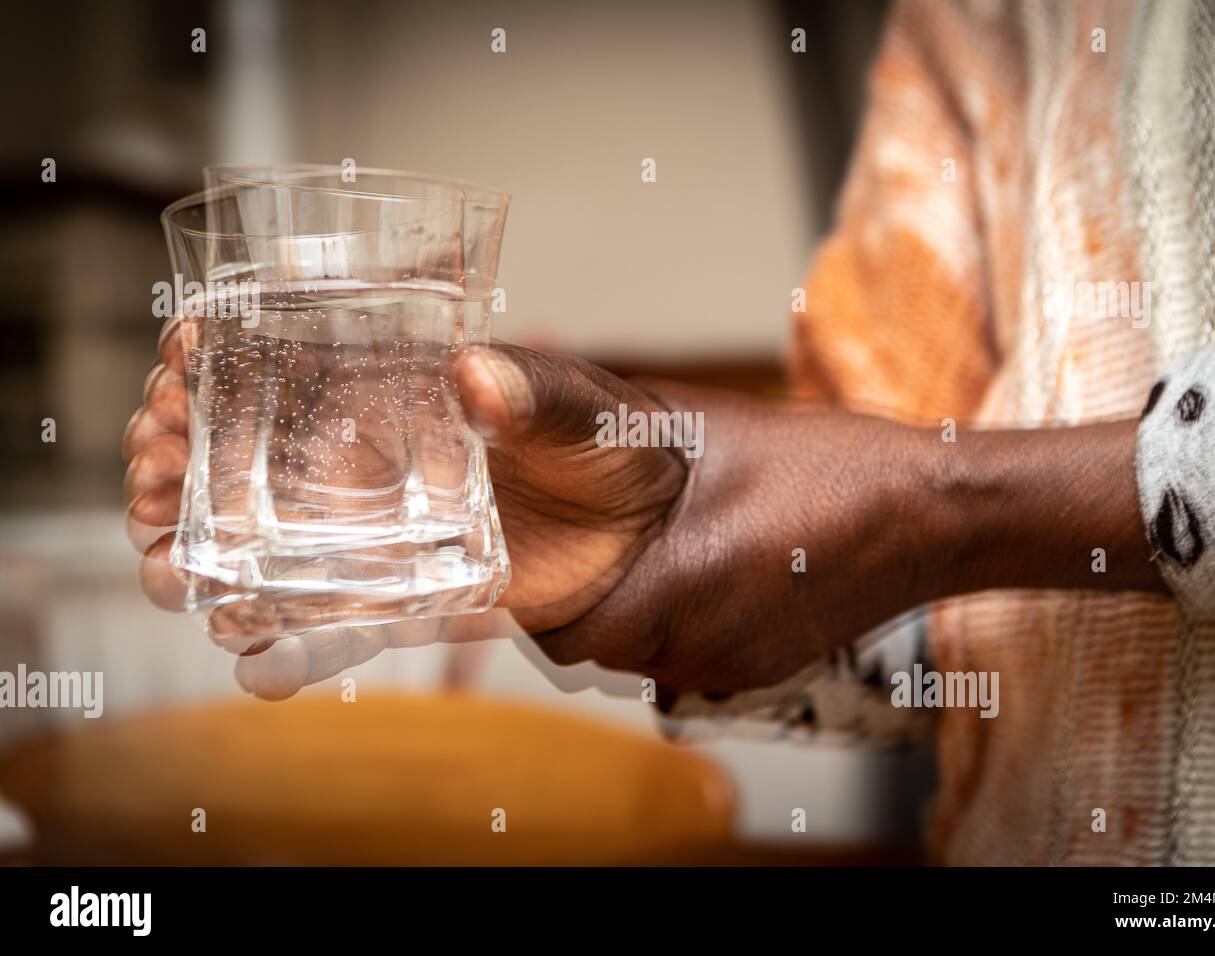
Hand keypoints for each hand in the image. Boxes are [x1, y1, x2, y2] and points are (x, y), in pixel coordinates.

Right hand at [124, 320, 687, 692]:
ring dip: (200, 548)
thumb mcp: (587, 412)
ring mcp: (380, 527)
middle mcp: (372, 454)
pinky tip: (242, 648)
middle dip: (176, 454)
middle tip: (148, 471)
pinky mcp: (406, 592)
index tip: (176, 363)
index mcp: (398, 387)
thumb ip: (536, 395)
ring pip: (264, 536)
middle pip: (243, 449)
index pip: (283, 358)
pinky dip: (281, 638)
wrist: (653, 534)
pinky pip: (328, 617)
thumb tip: (475, 376)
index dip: (215, 354)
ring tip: (166, 563)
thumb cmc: (619, 448)